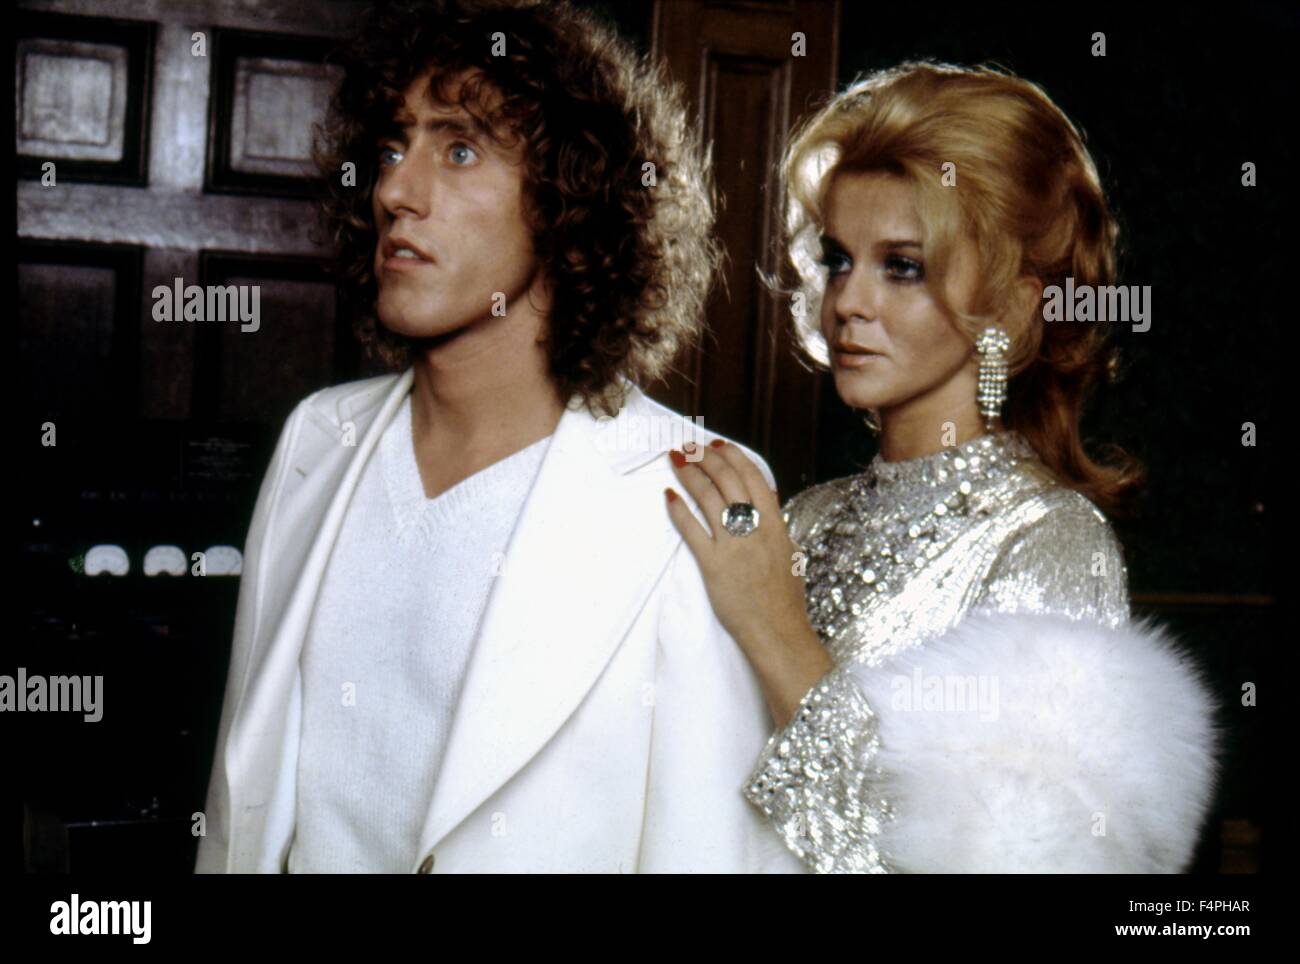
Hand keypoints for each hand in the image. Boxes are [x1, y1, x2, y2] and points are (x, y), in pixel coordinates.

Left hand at [663, 440, 833, 725]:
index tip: (719, 444)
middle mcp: (755, 529)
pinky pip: (692, 530)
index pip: (754, 478)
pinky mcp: (714, 565)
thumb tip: (767, 501)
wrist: (777, 631)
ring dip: (691, 475)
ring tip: (677, 460)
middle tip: (690, 446)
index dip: (734, 456)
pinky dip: (679, 510)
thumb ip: (775, 526)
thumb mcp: (789, 553)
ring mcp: (734, 546)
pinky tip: (669, 495)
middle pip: (728, 481)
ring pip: (709, 498)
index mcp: (776, 524)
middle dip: (706, 458)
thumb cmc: (784, 598)